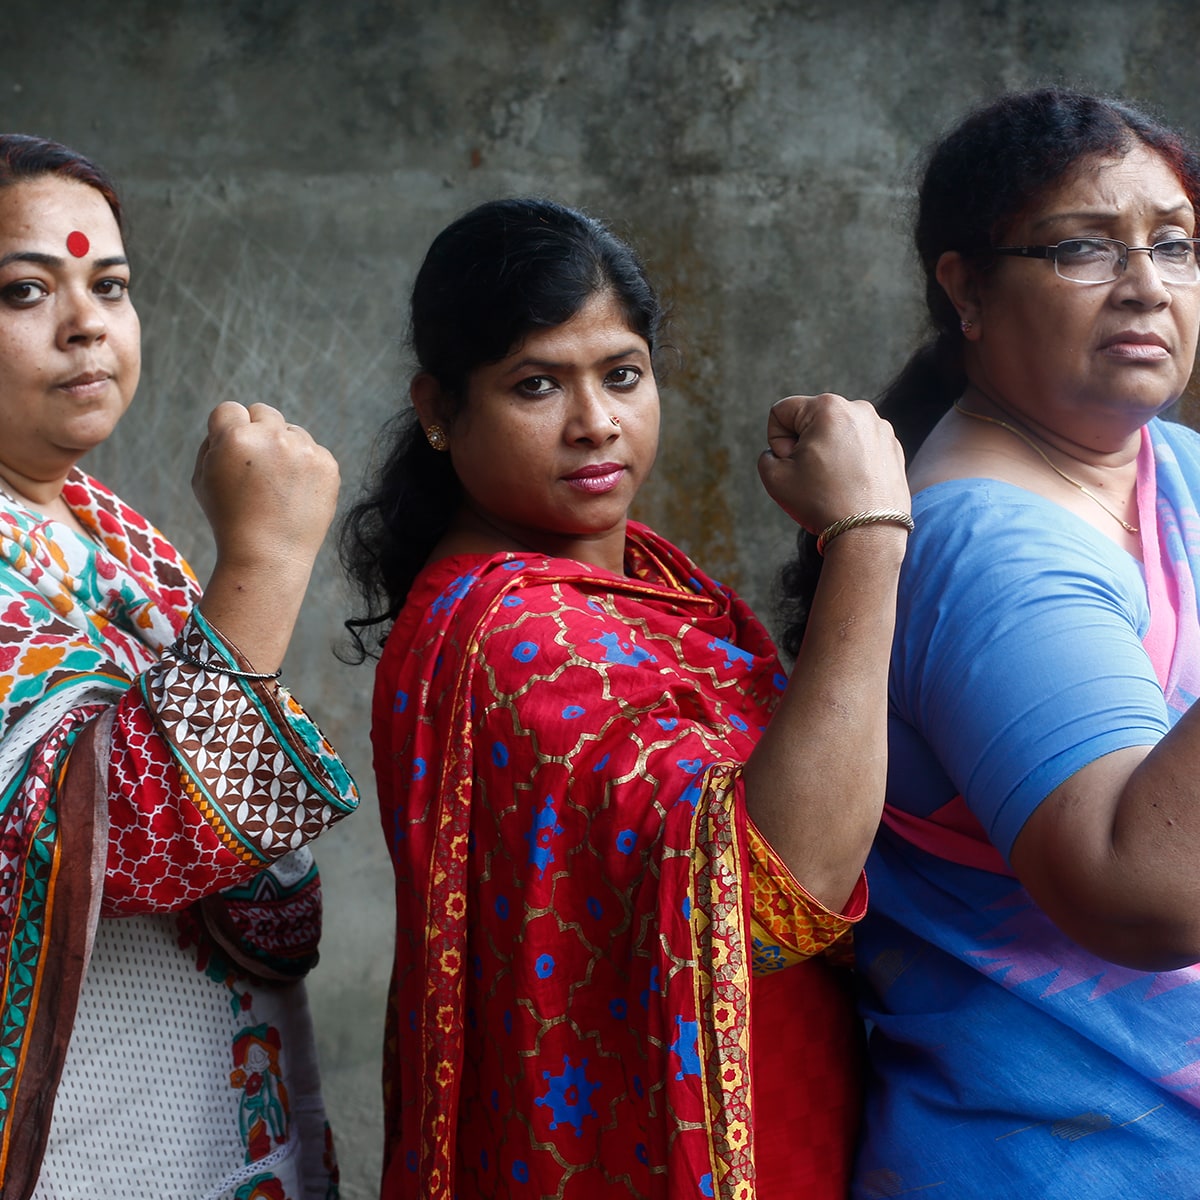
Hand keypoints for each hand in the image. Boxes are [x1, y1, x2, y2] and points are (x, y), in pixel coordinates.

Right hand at [192, 402, 339, 571]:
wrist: (268, 555)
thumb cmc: (229, 519)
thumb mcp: (202, 478)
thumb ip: (214, 442)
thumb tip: (235, 420)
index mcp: (235, 438)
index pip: (230, 409)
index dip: (228, 431)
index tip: (232, 454)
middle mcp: (272, 437)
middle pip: (263, 412)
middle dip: (258, 433)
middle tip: (256, 469)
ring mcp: (304, 450)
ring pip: (291, 431)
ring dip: (284, 449)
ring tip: (277, 487)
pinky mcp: (327, 464)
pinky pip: (313, 451)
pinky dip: (305, 467)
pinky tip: (296, 493)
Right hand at [757, 393, 908, 532]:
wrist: (868, 534)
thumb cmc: (821, 503)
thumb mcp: (774, 478)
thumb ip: (767, 456)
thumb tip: (784, 453)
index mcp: (828, 407)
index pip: (781, 412)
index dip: (777, 442)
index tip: (792, 466)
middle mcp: (858, 409)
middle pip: (810, 421)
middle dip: (804, 446)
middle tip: (813, 477)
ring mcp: (880, 428)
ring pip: (836, 434)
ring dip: (827, 454)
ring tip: (834, 483)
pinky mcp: (893, 447)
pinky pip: (859, 447)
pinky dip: (850, 463)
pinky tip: (851, 486)